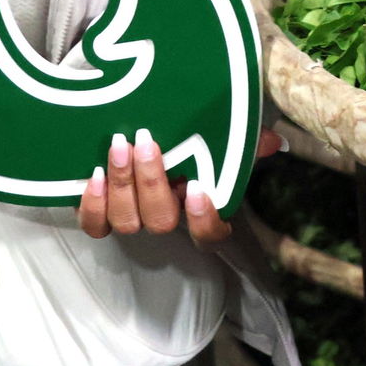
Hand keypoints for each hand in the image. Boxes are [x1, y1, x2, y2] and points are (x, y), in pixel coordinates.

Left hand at [76, 126, 283, 242]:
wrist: (136, 131)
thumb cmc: (185, 136)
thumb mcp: (219, 135)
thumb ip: (245, 140)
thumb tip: (272, 141)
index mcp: (197, 206)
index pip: (208, 235)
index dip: (203, 220)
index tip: (197, 188)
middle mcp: (165, 218)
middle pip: (160, 222)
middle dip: (152, 182)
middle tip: (146, 142)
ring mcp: (131, 218)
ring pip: (126, 222)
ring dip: (123, 184)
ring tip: (119, 147)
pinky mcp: (100, 213)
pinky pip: (95, 225)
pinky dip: (93, 204)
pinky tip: (95, 175)